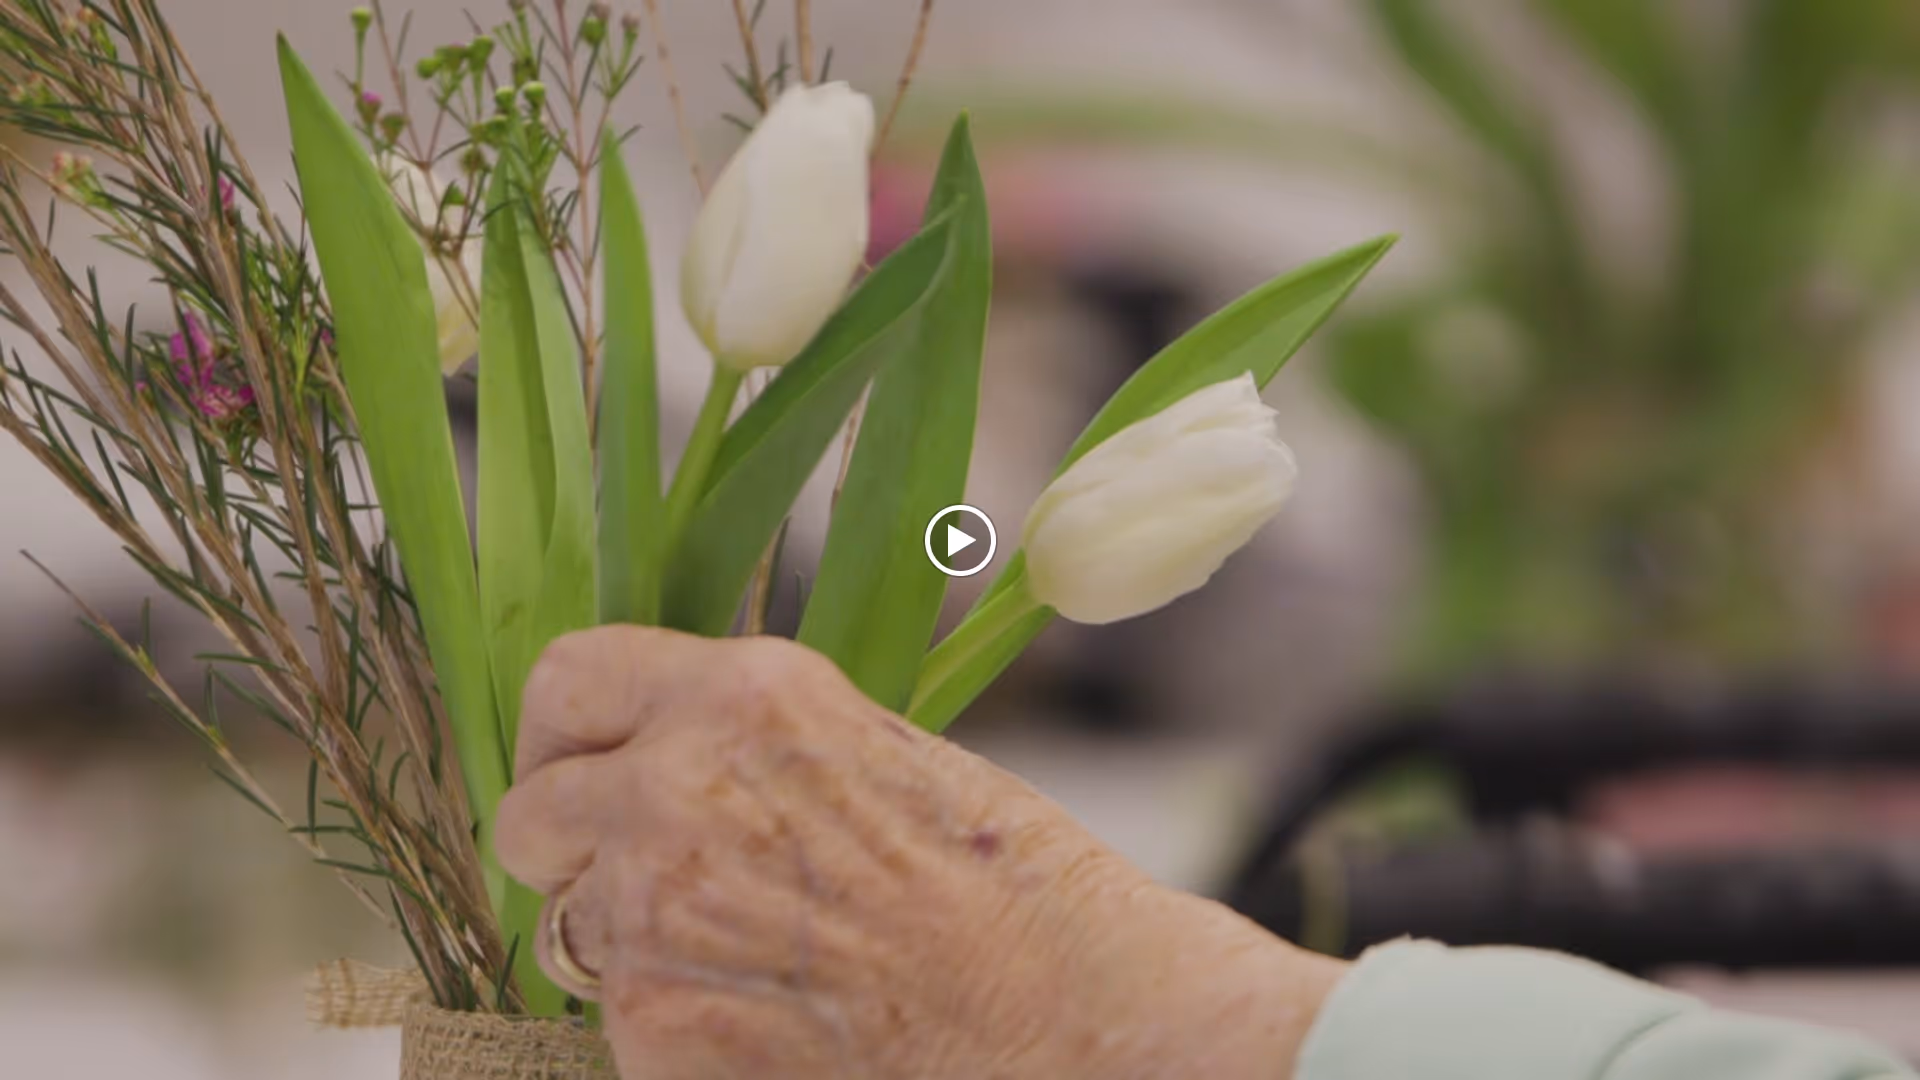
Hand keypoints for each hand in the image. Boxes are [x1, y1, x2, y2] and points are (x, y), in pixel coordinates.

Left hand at [496, 626, 1343, 1079]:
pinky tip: (767, 1021)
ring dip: (625, 946)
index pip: (568, 678)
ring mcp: (654, 908)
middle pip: (530, 814)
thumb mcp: (873, 752)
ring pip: (566, 928)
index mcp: (746, 694)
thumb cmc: (1009, 889)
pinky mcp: (654, 1022)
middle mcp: (677, 784)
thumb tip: (661, 765)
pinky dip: (669, 1027)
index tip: (578, 768)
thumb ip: (750, 744)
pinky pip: (614, 1019)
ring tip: (749, 964)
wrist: (1071, 1018)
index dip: (564, 736)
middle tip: (645, 885)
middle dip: (573, 853)